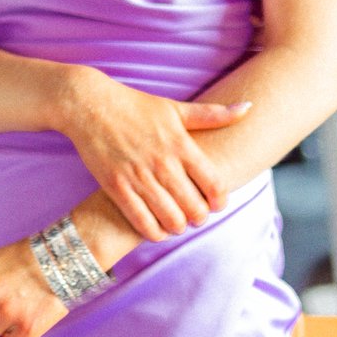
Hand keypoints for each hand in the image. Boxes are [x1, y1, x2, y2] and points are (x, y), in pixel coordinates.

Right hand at [55, 67, 248, 241]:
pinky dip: (154, 232)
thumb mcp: (175, 108)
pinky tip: (156, 228)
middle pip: (196, 209)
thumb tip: (249, 106)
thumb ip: (212, 114)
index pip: (215, 185)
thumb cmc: (134, 105)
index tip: (216, 203)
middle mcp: (162, 163)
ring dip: (178, 227)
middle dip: (200, 217)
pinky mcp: (116, 187)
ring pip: (171, 220)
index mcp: (181, 144)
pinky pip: (142, 223)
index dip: (220, 201)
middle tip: (195, 214)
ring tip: (176, 220)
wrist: (87, 104)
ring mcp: (138, 177)